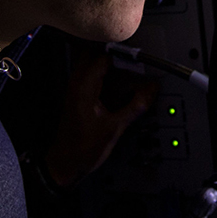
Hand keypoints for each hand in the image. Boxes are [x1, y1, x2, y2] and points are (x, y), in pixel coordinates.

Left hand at [40, 51, 157, 189]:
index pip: (102, 57)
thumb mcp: (115, 127)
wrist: (66, 164)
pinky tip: (115, 82)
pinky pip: (88, 75)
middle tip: (130, 59)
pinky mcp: (76, 97)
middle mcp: (76, 85)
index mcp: (84, 88)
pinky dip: (102, 73)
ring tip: (125, 68)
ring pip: (88, 63)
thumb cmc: (82, 149)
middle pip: (92, 54)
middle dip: (112, 54)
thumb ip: (135, 107)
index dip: (121, 55)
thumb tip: (150, 91)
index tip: (136, 58)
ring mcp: (74, 90)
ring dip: (106, 62)